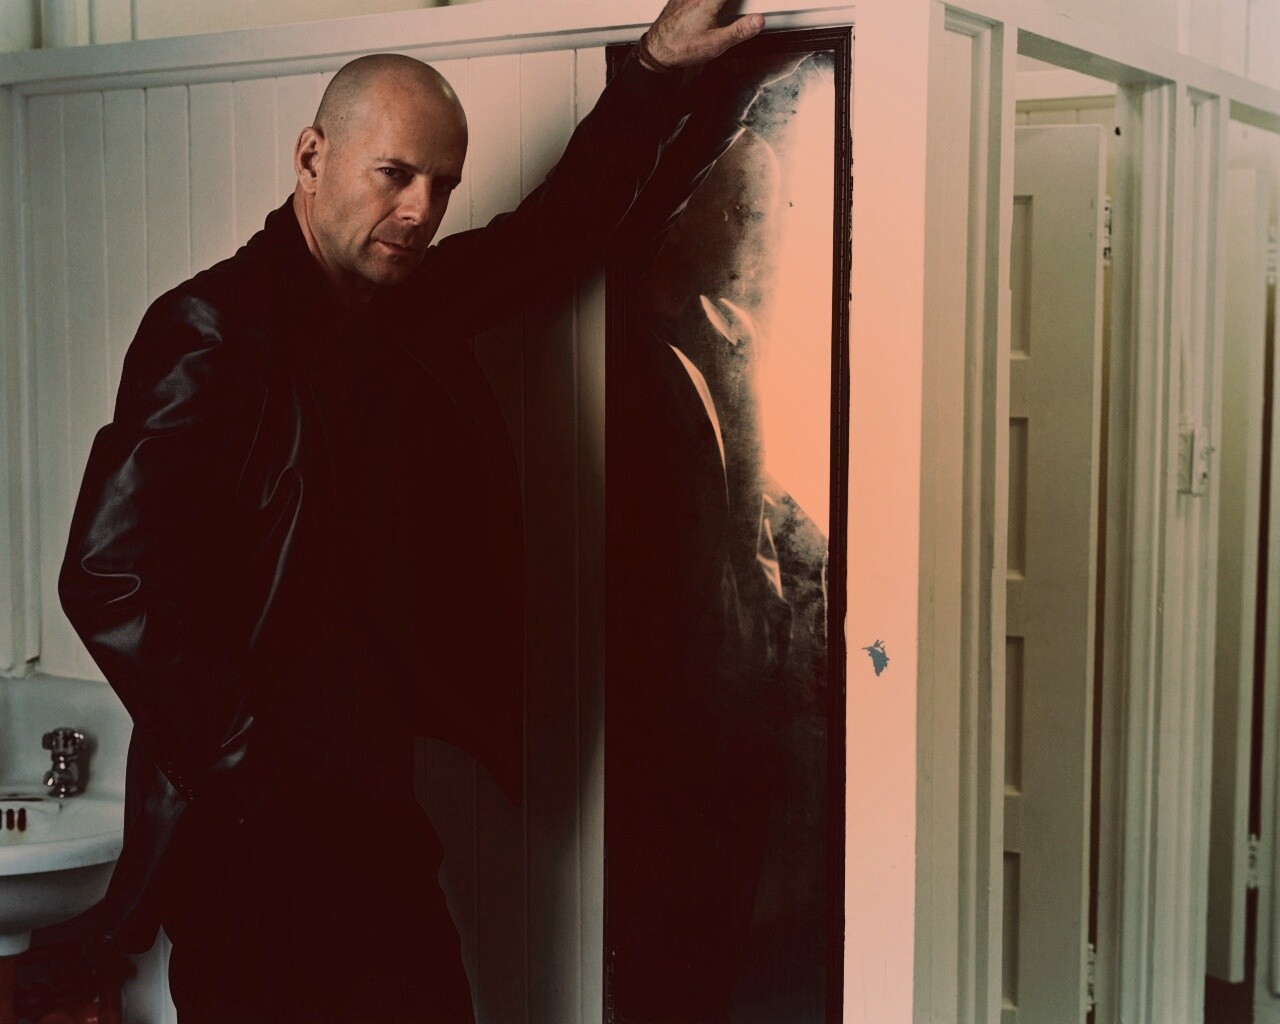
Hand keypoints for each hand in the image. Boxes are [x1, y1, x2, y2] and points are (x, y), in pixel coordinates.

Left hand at [641, 0, 764, 69]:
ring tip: (722, 9)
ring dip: (716, 4)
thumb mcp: (715, 44)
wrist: (656, 52)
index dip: (741, 1)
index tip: (746, 4)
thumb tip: (758, 21)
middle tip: (735, 7)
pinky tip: (705, 10)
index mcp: (708, 1)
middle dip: (726, 4)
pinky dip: (703, 2)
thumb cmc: (682, 49)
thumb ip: (739, 31)